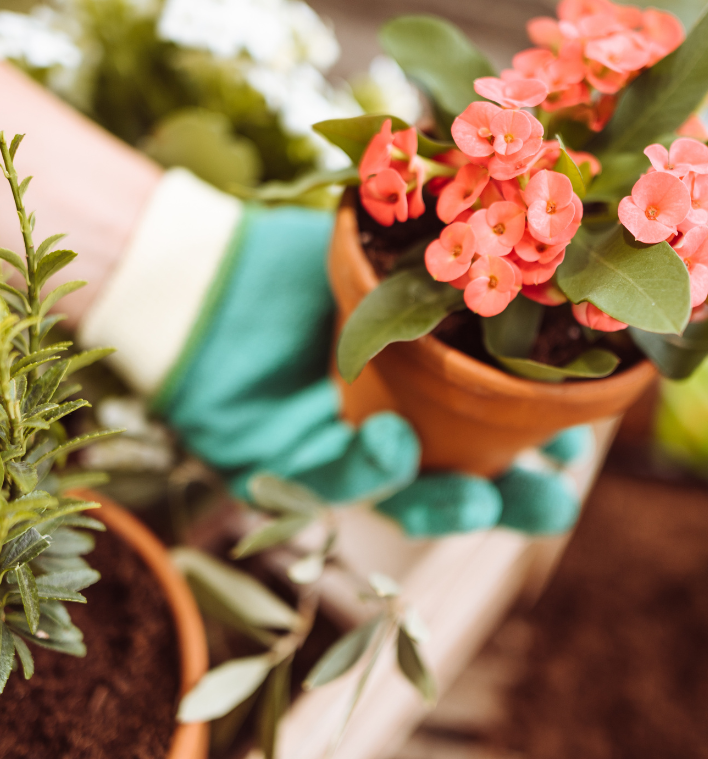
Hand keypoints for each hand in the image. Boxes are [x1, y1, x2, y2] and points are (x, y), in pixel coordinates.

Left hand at [80, 169, 587, 535]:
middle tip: (554, 499)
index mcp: (401, 376)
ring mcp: (325, 450)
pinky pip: (333, 483)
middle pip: (447, 474)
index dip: (525, 435)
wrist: (186, 273)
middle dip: (505, 495)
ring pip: (398, 497)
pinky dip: (372, 468)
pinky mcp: (275, 473)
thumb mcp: (365, 258)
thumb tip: (515, 263)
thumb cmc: (274, 260)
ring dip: (449, 500)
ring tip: (490, 491)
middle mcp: (370, 418)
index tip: (573, 437)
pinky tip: (399, 442)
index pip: (474, 420)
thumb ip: (429, 275)